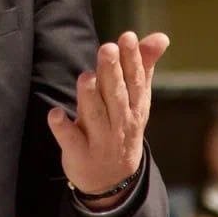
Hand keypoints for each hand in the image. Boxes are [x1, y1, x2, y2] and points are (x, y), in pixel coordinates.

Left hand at [46, 31, 169, 209]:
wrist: (113, 180)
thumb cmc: (122, 127)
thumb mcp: (136, 101)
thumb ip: (143, 66)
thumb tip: (161, 36)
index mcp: (135, 107)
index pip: (135, 80)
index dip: (132, 58)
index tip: (127, 37)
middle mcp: (120, 123)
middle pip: (116, 94)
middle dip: (112, 71)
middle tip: (106, 48)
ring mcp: (100, 139)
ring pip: (95, 115)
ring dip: (90, 96)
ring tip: (86, 76)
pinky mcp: (79, 153)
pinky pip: (70, 139)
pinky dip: (63, 127)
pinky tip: (56, 114)